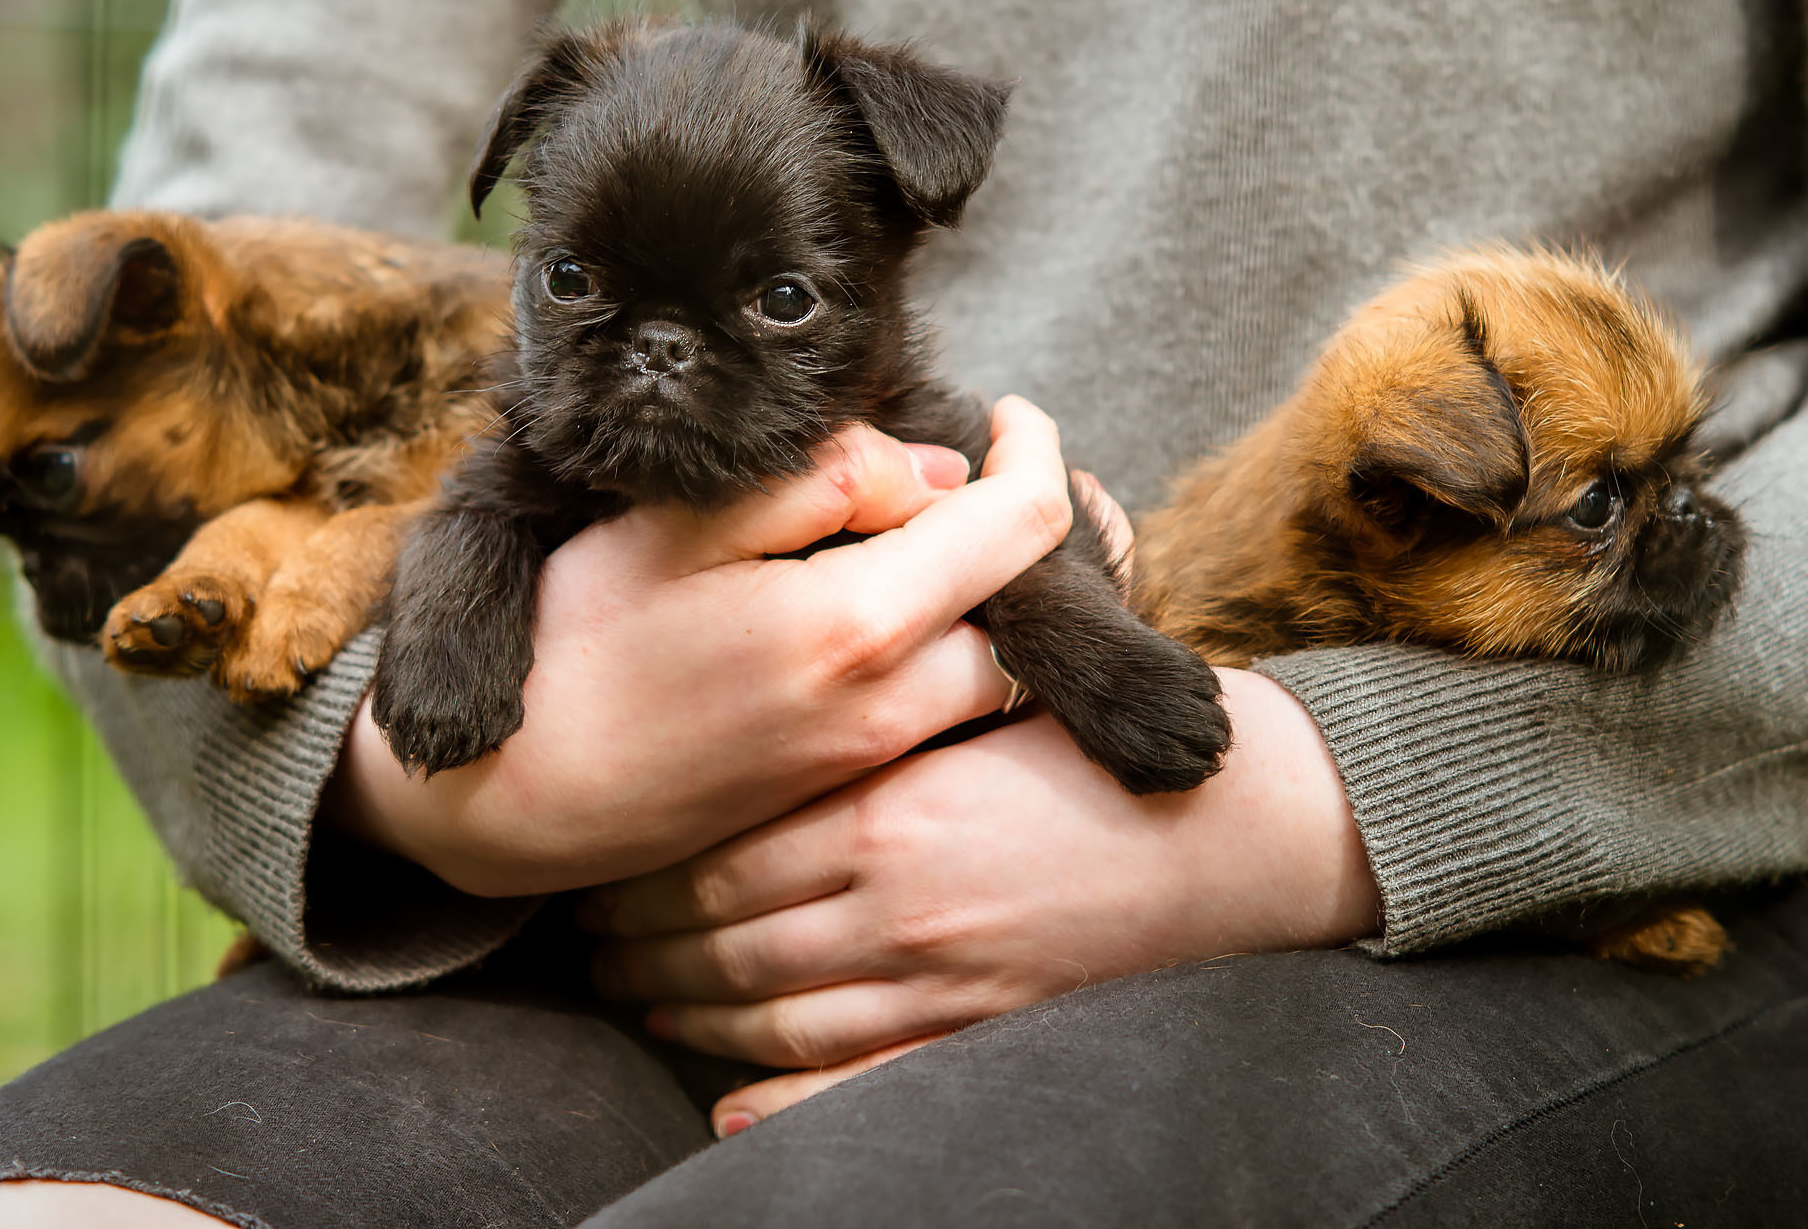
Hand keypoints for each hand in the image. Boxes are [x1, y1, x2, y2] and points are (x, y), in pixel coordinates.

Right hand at [326, 398, 1077, 896]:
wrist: (509, 804)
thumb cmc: (572, 647)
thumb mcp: (675, 528)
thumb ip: (815, 480)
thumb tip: (931, 470)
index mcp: (857, 627)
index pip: (1021, 527)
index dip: (1034, 451)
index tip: (1009, 413)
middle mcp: (890, 708)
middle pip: (1024, 605)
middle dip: (1016, 533)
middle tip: (969, 475)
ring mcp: (874, 763)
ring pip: (994, 667)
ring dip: (982, 599)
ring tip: (924, 538)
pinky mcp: (848, 793)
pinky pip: (944, 714)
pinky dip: (945, 653)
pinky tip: (882, 609)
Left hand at [582, 665, 1380, 1132]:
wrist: (1223, 831)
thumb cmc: (1094, 751)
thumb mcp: (974, 708)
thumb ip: (875, 723)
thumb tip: (778, 724)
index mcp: (888, 807)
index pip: (722, 856)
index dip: (645, 872)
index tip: (600, 867)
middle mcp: (896, 903)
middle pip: (726, 938)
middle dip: (641, 944)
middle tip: (584, 940)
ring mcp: (936, 978)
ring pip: (771, 1011)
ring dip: (688, 1009)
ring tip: (633, 997)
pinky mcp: (977, 1025)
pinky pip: (854, 1075)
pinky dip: (780, 1098)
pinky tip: (724, 1100)